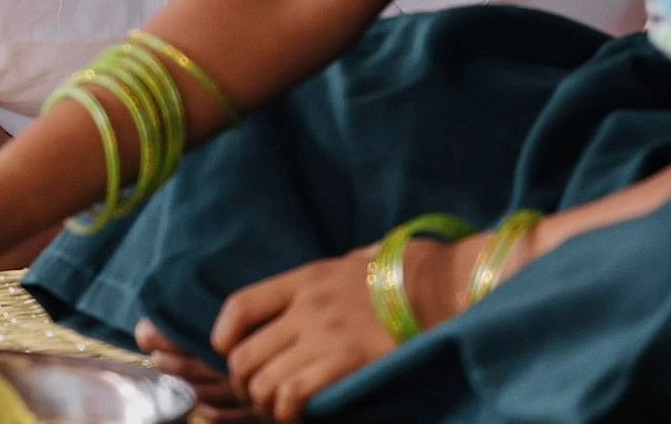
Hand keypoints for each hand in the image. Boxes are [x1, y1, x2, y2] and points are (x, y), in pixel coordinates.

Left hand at [212, 245, 432, 423]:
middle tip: (262, 399)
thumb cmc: (408, 274)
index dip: (224, 337)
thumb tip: (319, 289)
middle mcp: (308, 305)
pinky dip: (288, 414)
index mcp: (306, 278)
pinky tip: (301, 418)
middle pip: (243, 355)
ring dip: (266, 406)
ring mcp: (326, 334)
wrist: (447, 283)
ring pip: (263, 383)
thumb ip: (328, 279)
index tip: (231, 355)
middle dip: (245, 387)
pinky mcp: (347, 361)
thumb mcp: (356, 262)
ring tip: (282, 412)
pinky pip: (293, 396)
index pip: (240, 306)